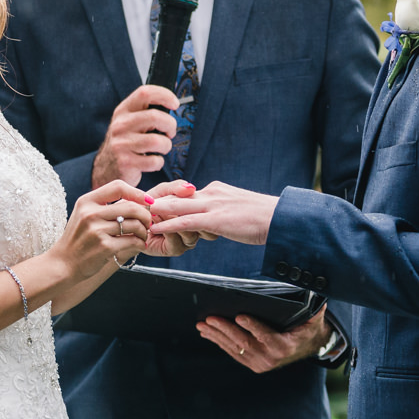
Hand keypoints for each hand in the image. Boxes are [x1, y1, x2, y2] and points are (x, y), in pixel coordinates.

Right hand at [48, 180, 153, 281]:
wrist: (63, 264)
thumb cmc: (78, 239)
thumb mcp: (84, 215)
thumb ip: (105, 206)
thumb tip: (139, 200)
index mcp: (86, 201)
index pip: (118, 186)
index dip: (137, 192)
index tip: (147, 201)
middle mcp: (90, 213)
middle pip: (130, 206)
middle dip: (145, 215)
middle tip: (148, 222)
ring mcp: (97, 230)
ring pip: (134, 224)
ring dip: (144, 231)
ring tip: (143, 236)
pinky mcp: (104, 247)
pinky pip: (132, 241)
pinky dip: (140, 244)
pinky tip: (139, 246)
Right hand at [91, 85, 179, 186]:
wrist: (106, 167)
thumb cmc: (125, 142)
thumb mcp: (129, 122)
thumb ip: (145, 112)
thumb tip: (172, 104)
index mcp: (123, 111)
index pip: (145, 93)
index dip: (164, 95)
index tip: (175, 104)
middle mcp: (120, 125)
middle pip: (155, 116)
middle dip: (170, 125)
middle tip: (170, 132)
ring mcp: (122, 144)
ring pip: (157, 141)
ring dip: (166, 146)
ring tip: (161, 148)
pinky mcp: (126, 162)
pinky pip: (154, 161)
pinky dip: (159, 162)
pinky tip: (152, 161)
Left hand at [140, 180, 202, 255]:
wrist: (128, 225)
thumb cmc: (145, 206)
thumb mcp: (161, 192)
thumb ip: (175, 187)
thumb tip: (191, 188)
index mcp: (193, 210)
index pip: (198, 202)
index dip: (184, 197)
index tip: (165, 196)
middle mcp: (194, 225)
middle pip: (195, 216)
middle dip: (175, 208)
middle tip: (157, 204)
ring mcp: (188, 238)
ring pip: (188, 230)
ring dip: (169, 220)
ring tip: (154, 214)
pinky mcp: (177, 249)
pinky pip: (177, 240)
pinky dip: (165, 231)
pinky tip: (153, 226)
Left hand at [148, 181, 278, 245]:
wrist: (281, 219)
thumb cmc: (264, 218)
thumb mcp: (238, 210)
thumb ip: (222, 213)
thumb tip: (211, 224)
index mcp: (217, 190)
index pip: (186, 195)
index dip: (168, 202)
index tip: (151, 206)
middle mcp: (212, 193)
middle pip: (177, 197)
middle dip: (156, 203)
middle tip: (137, 207)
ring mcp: (214, 205)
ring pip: (177, 207)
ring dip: (157, 213)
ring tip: (138, 217)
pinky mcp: (217, 220)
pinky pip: (187, 221)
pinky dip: (169, 224)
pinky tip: (156, 228)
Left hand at [198, 308, 326, 373]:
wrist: (307, 347)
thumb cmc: (307, 328)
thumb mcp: (314, 318)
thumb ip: (315, 308)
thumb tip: (317, 293)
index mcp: (284, 346)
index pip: (266, 336)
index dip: (252, 326)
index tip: (239, 316)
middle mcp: (271, 358)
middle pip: (244, 342)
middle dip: (225, 329)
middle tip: (210, 318)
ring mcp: (260, 363)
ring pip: (235, 348)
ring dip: (216, 336)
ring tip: (202, 325)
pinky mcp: (252, 364)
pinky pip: (233, 353)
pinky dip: (219, 342)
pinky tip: (208, 333)